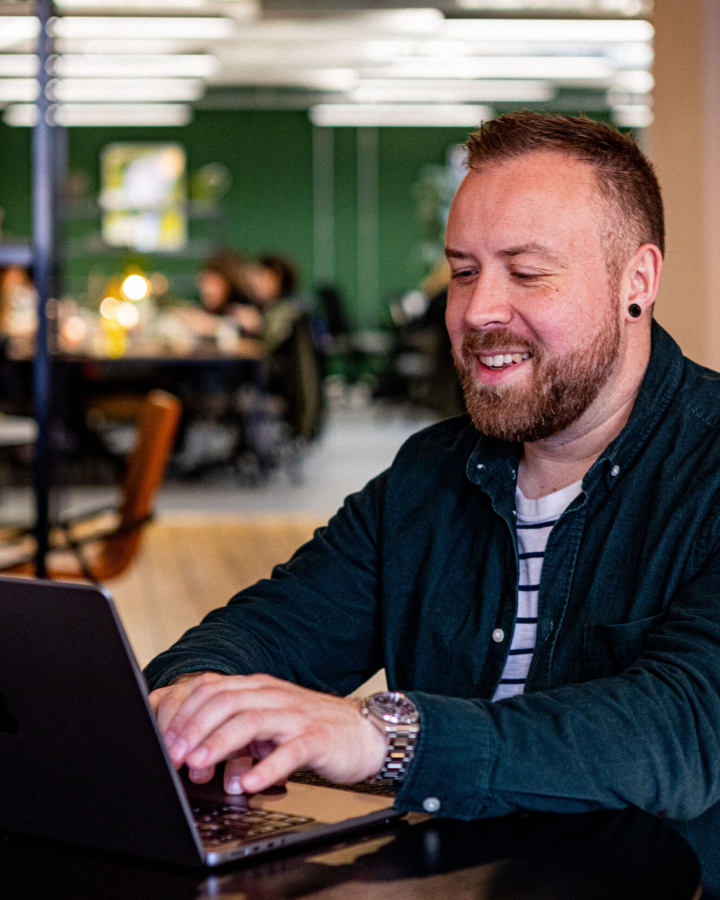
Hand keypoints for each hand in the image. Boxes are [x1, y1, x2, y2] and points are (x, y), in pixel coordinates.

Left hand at [149, 672, 387, 795]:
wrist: (363, 733)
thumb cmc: (309, 730)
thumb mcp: (266, 724)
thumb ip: (232, 731)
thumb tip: (186, 752)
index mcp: (257, 688)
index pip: (211, 689)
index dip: (183, 712)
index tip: (161, 739)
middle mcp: (273, 695)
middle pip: (226, 701)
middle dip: (193, 728)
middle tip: (173, 755)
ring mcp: (295, 715)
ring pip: (251, 720)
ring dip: (220, 743)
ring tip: (199, 765)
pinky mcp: (316, 738)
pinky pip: (289, 751)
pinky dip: (265, 767)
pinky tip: (247, 783)